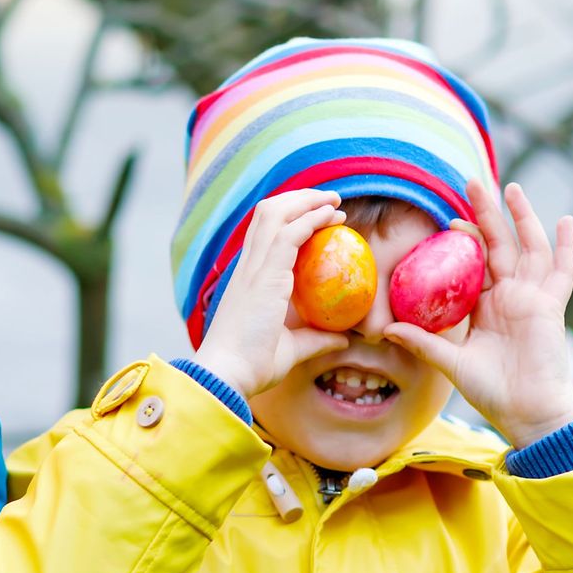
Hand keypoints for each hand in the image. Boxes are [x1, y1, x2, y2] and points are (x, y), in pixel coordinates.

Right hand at [193, 189, 351, 396]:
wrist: (229, 373)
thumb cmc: (252, 365)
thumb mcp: (292, 348)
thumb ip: (315, 339)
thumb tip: (343, 338)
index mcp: (248, 279)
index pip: (265, 233)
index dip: (291, 218)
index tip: (320, 218)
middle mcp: (248, 266)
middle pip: (268, 213)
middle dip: (299, 199)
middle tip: (329, 200)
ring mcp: (254, 267)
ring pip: (277, 213)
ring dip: (307, 201)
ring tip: (333, 200)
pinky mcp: (265, 273)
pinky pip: (291, 233)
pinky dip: (311, 218)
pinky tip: (331, 216)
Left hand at [384, 182, 572, 445]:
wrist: (527, 412)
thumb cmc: (492, 392)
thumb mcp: (451, 363)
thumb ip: (423, 343)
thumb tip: (386, 329)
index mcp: (485, 307)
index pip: (473, 263)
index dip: (464, 239)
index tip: (448, 218)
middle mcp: (510, 296)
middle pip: (499, 244)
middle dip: (488, 212)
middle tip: (473, 180)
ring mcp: (532, 298)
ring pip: (529, 247)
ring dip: (522, 217)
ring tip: (511, 186)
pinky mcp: (551, 305)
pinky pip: (562, 271)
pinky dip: (566, 246)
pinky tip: (565, 220)